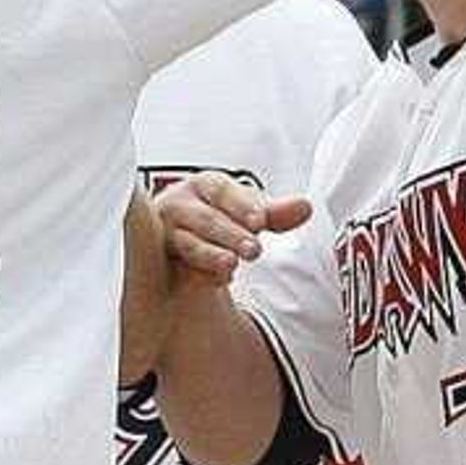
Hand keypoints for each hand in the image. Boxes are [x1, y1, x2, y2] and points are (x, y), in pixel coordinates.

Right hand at [153, 170, 306, 284]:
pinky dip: (198, 273)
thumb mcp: (250, 214)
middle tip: (254, 249)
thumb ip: (276, 213)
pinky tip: (219, 278)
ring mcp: (164, 233)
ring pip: (185, 243)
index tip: (261, 220)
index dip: (242, 205)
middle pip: (204, 218)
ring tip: (231, 264)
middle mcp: (179, 205)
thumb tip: (305, 207)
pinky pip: (176, 266)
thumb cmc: (219, 219)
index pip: (221, 190)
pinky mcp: (160, 259)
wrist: (185, 244)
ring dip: (210, 254)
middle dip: (230, 234)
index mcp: (203, 185)